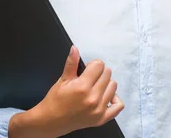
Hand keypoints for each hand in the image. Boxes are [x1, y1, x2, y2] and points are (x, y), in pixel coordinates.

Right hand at [9, 46, 123, 137]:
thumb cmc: (55, 100)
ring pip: (113, 86)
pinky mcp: (102, 118)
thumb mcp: (62, 80)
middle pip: (107, 73)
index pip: (99, 65)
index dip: (92, 65)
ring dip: (105, 84)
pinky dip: (115, 99)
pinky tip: (106, 96)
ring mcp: (99, 109)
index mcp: (82, 87)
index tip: (86, 69)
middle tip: (89, 78)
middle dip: (98, 72)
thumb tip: (75, 49)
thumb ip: (71, 63)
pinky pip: (118, 106)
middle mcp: (93, 98)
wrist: (52, 121)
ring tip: (95, 87)